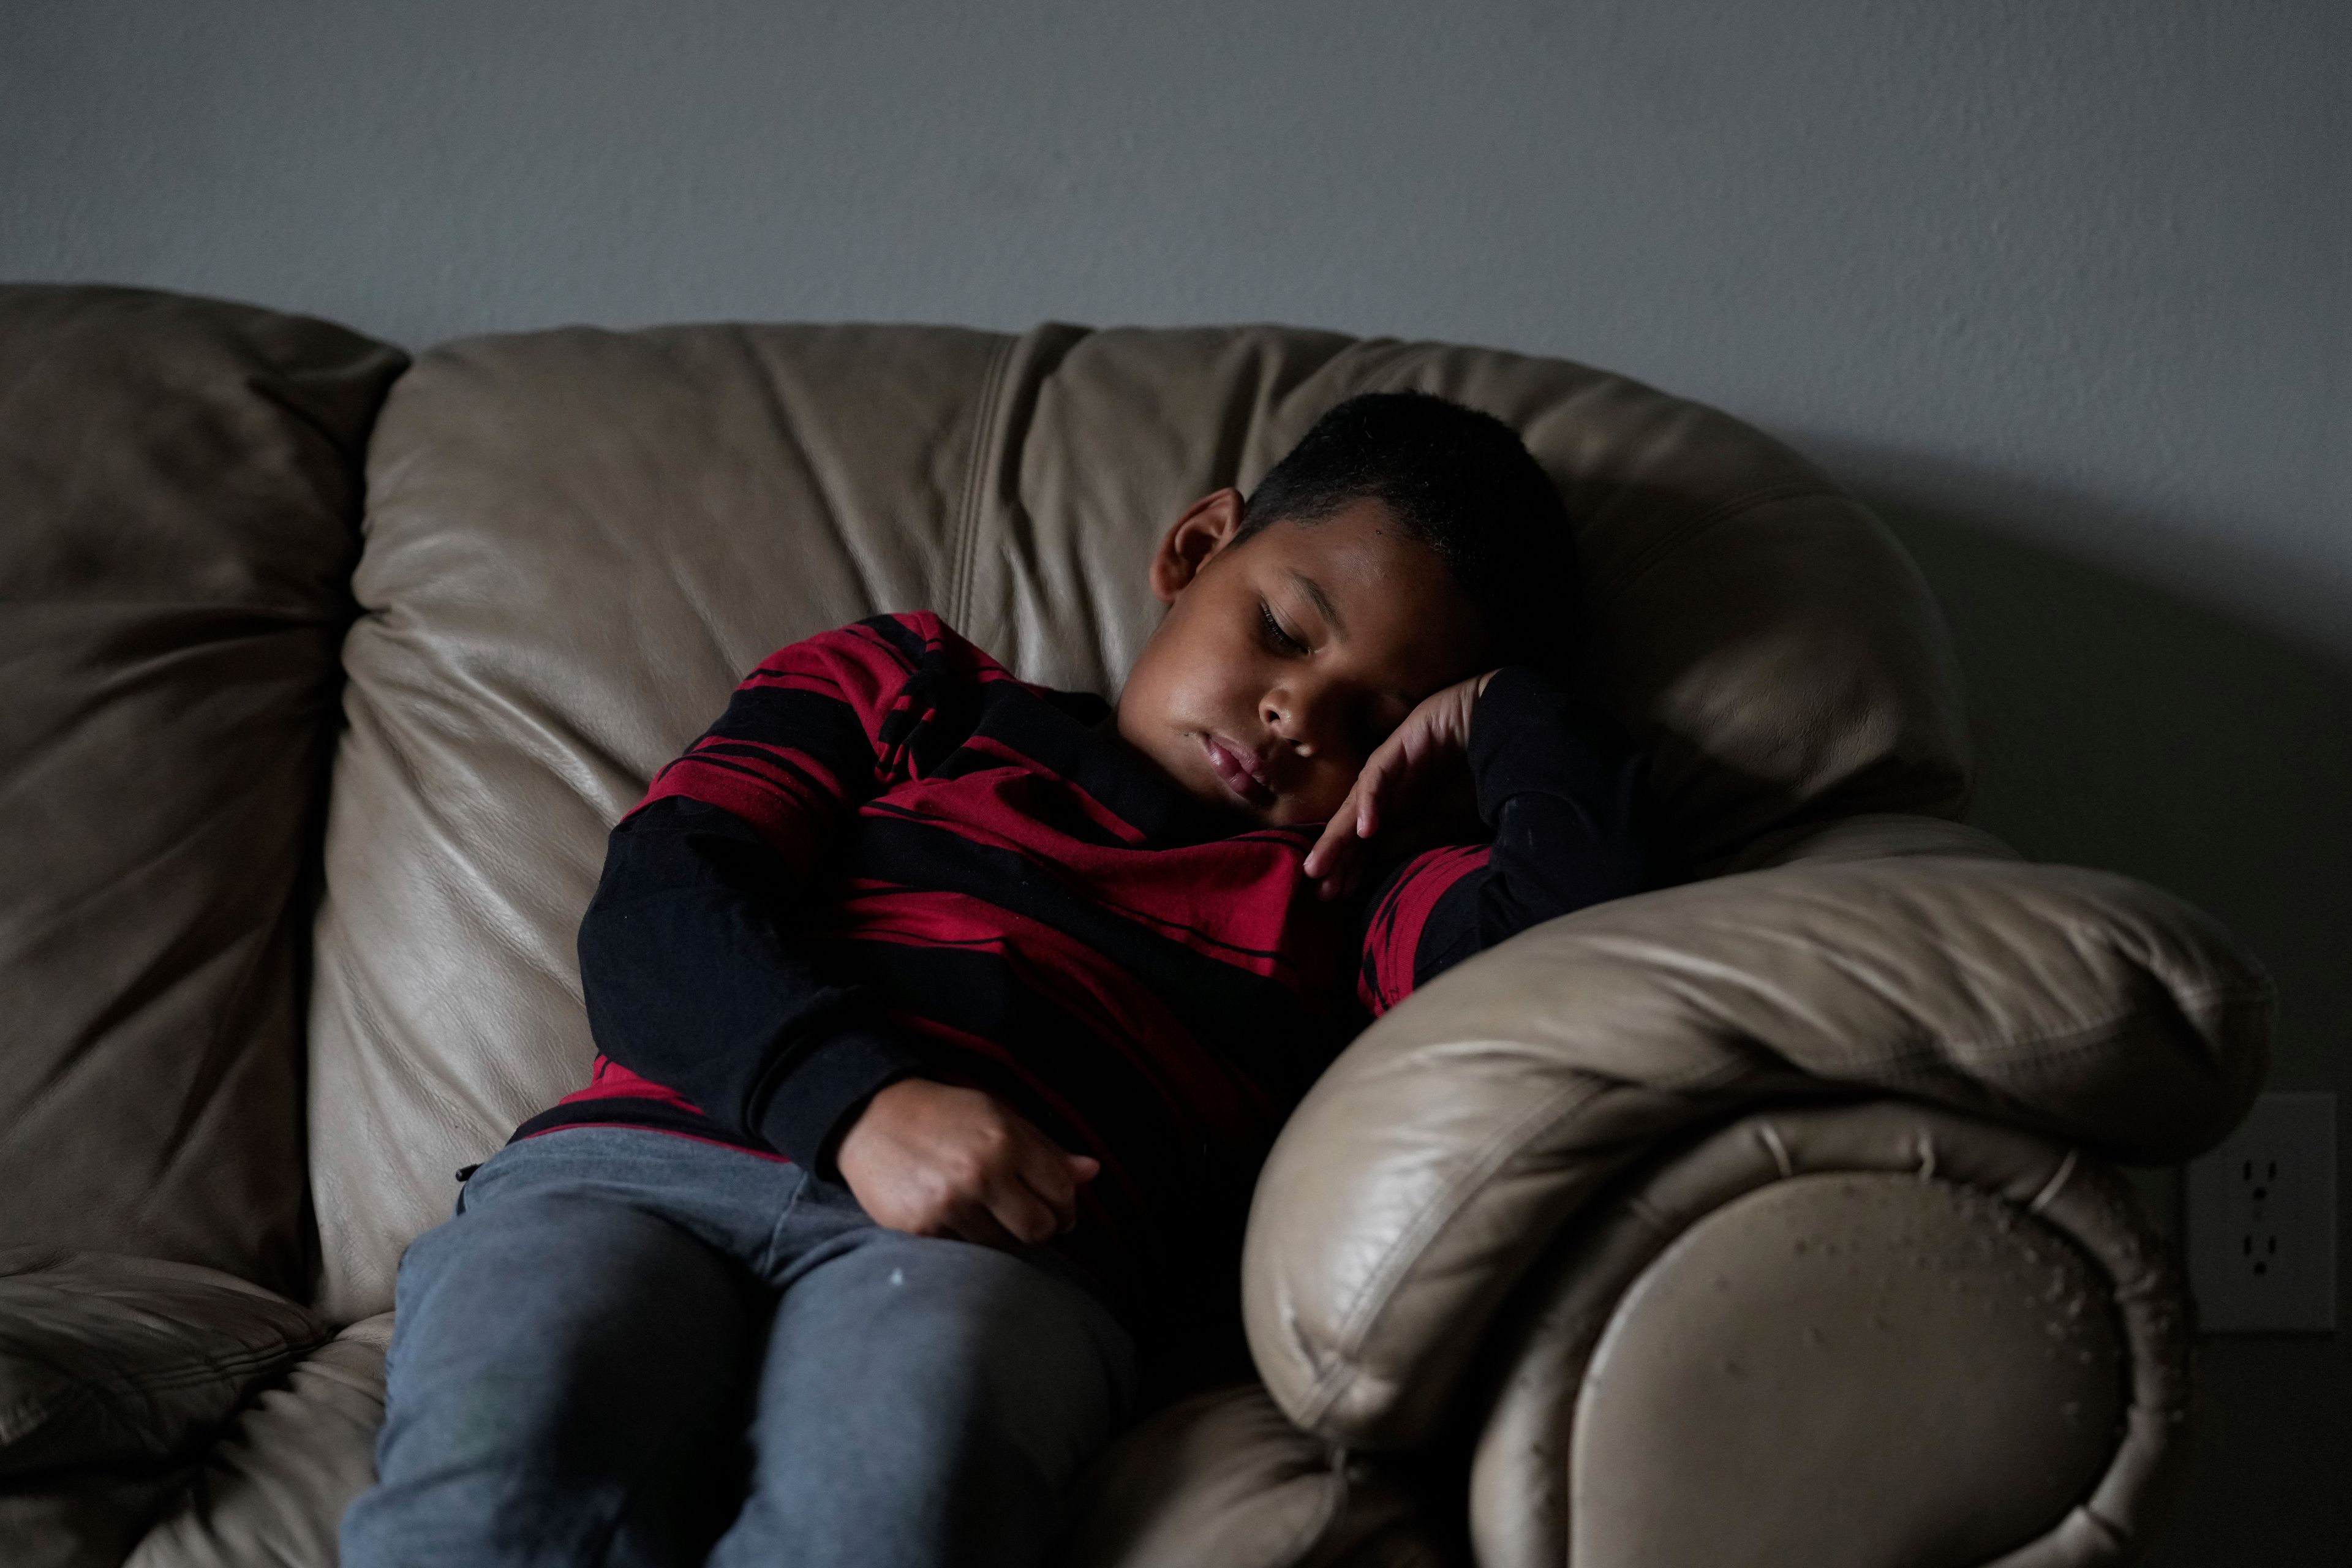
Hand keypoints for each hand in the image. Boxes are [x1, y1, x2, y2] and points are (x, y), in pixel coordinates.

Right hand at [834, 1078, 1099, 1248]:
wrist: (869, 1117)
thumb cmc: (943, 1115)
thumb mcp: (999, 1116)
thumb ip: (1046, 1148)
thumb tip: (1092, 1173)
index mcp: (1006, 1140)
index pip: (1061, 1192)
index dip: (1066, 1205)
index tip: (1058, 1208)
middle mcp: (981, 1174)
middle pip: (1039, 1229)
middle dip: (1041, 1227)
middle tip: (1027, 1218)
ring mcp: (949, 1205)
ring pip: (1003, 1247)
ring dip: (1003, 1236)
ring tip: (986, 1213)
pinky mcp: (921, 1230)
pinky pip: (965, 1253)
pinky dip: (968, 1241)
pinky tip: (957, 1219)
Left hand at [1302, 669, 1497, 899]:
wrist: (1496, 723)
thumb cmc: (1476, 769)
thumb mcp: (1445, 818)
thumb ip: (1416, 837)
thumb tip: (1383, 862)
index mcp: (1398, 805)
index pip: (1366, 840)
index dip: (1351, 867)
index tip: (1337, 898)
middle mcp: (1386, 788)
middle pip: (1352, 825)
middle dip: (1336, 857)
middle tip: (1320, 890)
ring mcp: (1388, 766)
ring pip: (1354, 804)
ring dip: (1338, 836)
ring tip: (1321, 865)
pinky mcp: (1397, 746)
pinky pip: (1377, 778)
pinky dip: (1371, 803)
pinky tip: (1366, 829)